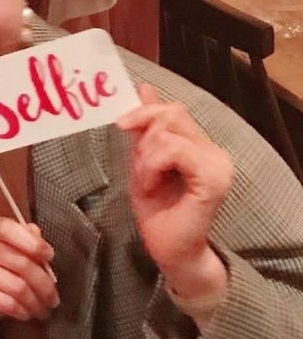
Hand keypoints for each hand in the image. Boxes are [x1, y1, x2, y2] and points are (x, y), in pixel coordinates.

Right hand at [0, 216, 57, 327]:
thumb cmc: (0, 266)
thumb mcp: (13, 247)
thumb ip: (27, 239)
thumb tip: (38, 235)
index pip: (9, 230)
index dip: (32, 243)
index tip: (50, 256)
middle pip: (21, 263)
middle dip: (44, 285)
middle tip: (53, 298)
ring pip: (18, 287)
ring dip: (36, 302)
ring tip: (43, 309)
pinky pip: (8, 303)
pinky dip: (23, 311)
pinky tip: (27, 313)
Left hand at [117, 83, 231, 297]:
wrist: (170, 250)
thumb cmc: (157, 209)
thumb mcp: (143, 159)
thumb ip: (146, 127)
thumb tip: (144, 88)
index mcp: (200, 145)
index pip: (172, 110)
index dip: (143, 111)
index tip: (121, 124)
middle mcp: (215, 151)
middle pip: (171, 114)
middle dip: (143, 135)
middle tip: (139, 166)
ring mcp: (218, 164)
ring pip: (167, 132)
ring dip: (145, 156)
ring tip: (146, 180)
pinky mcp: (214, 179)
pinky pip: (173, 150)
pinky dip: (152, 165)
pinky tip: (150, 185)